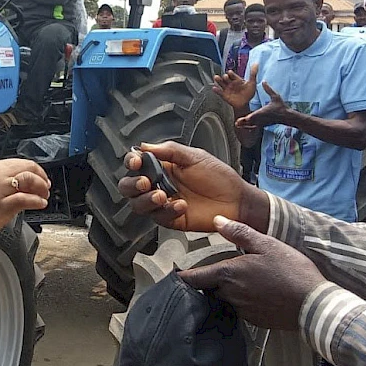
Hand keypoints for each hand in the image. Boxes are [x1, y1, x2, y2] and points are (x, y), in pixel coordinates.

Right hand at [0, 159, 49, 261]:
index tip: (41, 178)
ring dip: (41, 188)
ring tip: (44, 196)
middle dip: (42, 177)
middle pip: (28, 168)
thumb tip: (17, 185)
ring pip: (28, 180)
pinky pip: (25, 199)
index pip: (21, 162)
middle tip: (46, 187)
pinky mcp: (0, 206)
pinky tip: (40, 204)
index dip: (36, 170)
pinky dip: (37, 201)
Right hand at [117, 142, 267, 232]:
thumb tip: (144, 146)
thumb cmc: (219, 177)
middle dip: (131, 184)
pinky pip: (158, 217)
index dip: (131, 162)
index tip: (136, 162)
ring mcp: (163, 203)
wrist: (237, 201)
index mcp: (162, 167)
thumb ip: (170, 150)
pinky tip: (181, 206)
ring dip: (145, 200)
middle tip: (145, 183)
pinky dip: (167, 211)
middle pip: (128, 186)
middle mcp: (158, 184)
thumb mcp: (195, 157)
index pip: (136, 164)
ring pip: (138, 204)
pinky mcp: (170, 219)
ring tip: (161, 196)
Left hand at [179, 215, 326, 329]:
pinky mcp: (254, 320)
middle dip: (208, 282)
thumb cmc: (292, 271)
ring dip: (225, 292)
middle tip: (213, 272)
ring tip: (237, 282)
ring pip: (223, 299)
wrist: (315, 305)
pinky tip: (255, 294)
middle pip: (208, 289)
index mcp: (227, 274)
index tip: (176, 274)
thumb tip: (217, 220)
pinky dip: (241, 302)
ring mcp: (241, 310)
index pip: (193, 278)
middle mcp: (229, 294)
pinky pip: (239, 309)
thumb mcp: (267, 244)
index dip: (183, 276)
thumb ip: (239, 233)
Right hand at [212, 63, 258, 110]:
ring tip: (216, 77)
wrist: (245, 104)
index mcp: (236, 80)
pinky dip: (216, 90)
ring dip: (218, 80)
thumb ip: (253, 74)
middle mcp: (230, 83)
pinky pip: (219, 92)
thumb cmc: (248, 93)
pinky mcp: (224, 95)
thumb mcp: (252, 83)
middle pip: (225, 78)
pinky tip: (214, 88)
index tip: (230, 72)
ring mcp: (227, 89)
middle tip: (225, 77)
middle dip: (224, 77)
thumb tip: (256, 64)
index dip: (230, 73)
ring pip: (221, 83)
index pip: (232, 75)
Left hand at [235, 82, 289, 128]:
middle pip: (252, 121)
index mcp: (265, 111)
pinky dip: (248, 128)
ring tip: (236, 125)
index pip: (257, 114)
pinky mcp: (263, 125)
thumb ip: (268, 89)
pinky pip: (254, 127)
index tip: (246, 118)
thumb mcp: (276, 96)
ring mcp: (263, 122)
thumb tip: (263, 81)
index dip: (252, 116)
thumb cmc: (281, 106)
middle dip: (244, 122)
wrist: (286, 116)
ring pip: (252, 125)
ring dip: (244, 125)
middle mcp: (262, 118)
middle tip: (236, 123)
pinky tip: (242, 127)